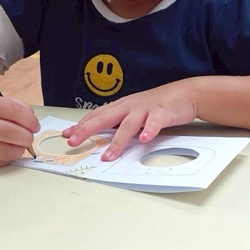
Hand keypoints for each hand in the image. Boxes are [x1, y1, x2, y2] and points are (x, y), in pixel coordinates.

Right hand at [0, 92, 38, 167]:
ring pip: (6, 152)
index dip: (29, 119)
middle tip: (29, 136)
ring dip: (20, 149)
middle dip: (27, 136)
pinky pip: (0, 162)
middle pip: (10, 133)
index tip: (35, 125)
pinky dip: (10, 157)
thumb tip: (32, 126)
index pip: (12, 110)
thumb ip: (18, 108)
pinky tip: (7, 148)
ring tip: (19, 143)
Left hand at [63, 79, 198, 160]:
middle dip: (88, 130)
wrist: (183, 94)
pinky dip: (149, 130)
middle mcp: (130, 106)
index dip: (81, 125)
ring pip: (128, 125)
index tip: (66, 134)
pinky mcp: (162, 113)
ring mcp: (145, 109)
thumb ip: (118, 122)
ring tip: (108, 155)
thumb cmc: (156, 105)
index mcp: (121, 106)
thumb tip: (101, 134)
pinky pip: (154, 123)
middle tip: (74, 141)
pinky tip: (145, 139)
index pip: (96, 115)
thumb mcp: (133, 112)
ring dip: (118, 141)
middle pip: (105, 118)